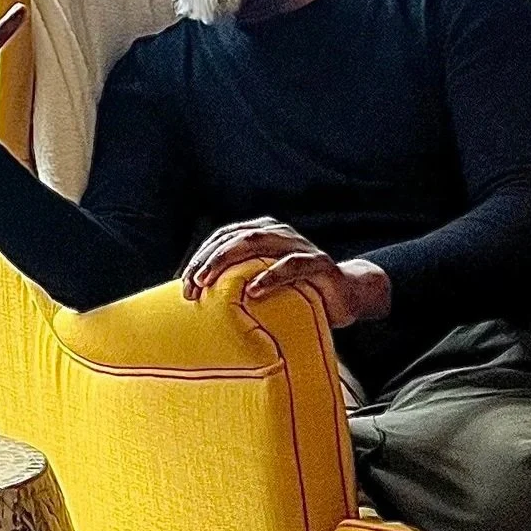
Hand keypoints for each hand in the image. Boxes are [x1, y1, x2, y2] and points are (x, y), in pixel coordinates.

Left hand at [180, 217, 391, 327]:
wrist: (346, 295)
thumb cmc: (297, 292)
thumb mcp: (263, 284)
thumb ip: (237, 283)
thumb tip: (197, 298)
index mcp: (262, 233)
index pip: (222, 237)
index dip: (201, 257)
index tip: (184, 283)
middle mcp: (278, 233)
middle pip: (235, 237)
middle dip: (208, 260)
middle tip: (191, 286)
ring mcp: (299, 245)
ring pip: (257, 242)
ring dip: (229, 263)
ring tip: (209, 284)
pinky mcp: (318, 263)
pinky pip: (291, 265)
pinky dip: (270, 276)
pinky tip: (253, 291)